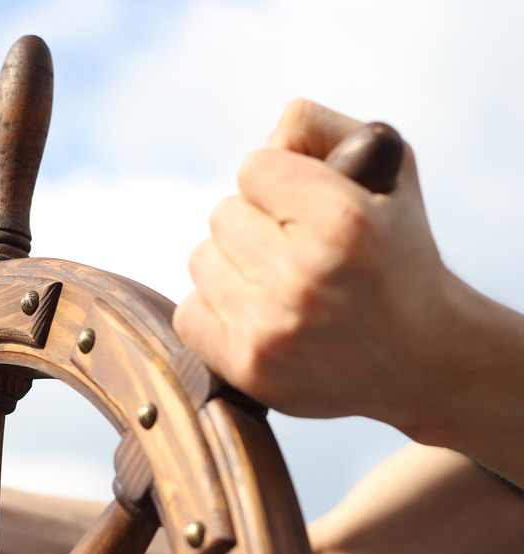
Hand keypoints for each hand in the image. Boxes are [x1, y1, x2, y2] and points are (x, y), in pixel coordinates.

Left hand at [173, 99, 449, 425]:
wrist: (421, 359)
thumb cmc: (397, 254)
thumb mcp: (389, 173)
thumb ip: (320, 130)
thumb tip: (266, 138)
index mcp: (345, 221)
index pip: (253, 168)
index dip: (279, 182)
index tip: (309, 208)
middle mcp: (306, 275)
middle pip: (222, 215)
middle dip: (256, 226)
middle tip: (300, 252)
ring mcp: (272, 327)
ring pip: (201, 260)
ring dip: (233, 267)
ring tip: (282, 285)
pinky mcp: (247, 367)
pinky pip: (188, 313)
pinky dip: (215, 311)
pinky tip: (260, 317)